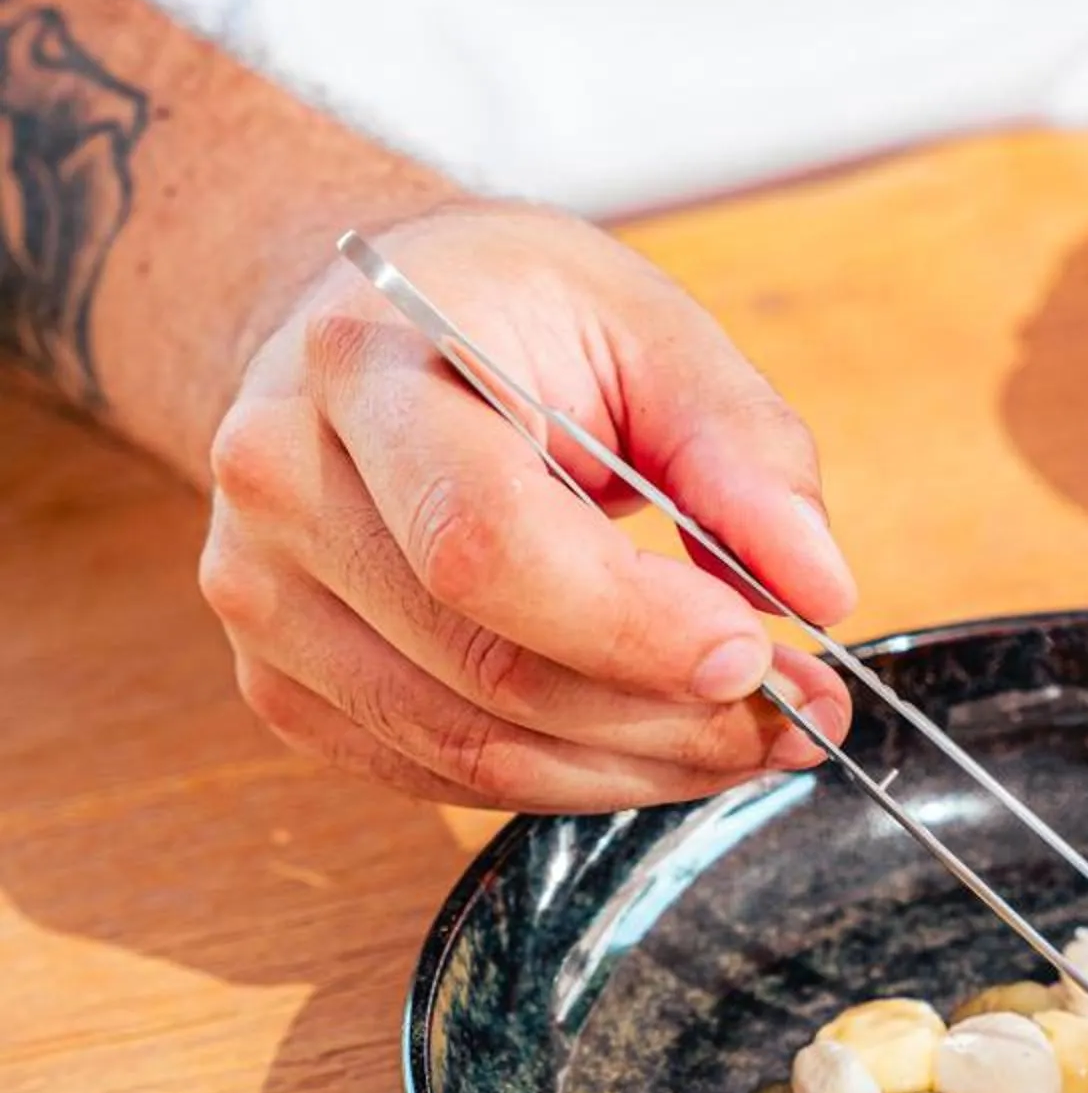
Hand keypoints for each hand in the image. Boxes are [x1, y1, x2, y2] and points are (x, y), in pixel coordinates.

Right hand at [199, 201, 855, 807]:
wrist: (358, 329)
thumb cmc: (505, 314)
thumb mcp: (647, 325)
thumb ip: (743, 451)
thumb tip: (816, 585)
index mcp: (365, 365)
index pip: (485, 540)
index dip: (630, 626)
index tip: (755, 652)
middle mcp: (285, 484)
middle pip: (488, 666)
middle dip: (672, 715)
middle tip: (802, 712)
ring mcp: (265, 597)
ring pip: (474, 749)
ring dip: (640, 766)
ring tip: (754, 734)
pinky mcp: (285, 682)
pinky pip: (446, 775)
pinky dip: (576, 778)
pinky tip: (658, 741)